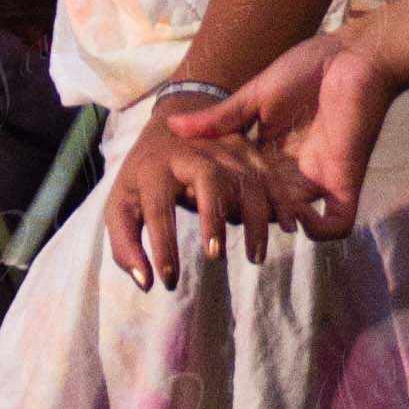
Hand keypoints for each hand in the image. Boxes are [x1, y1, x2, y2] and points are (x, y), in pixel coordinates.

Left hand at [105, 103, 287, 289]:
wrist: (169, 124)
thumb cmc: (143, 178)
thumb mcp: (121, 206)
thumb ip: (124, 246)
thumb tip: (146, 283)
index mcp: (153, 167)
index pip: (157, 208)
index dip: (162, 246)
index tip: (169, 281)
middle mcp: (190, 154)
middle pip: (208, 180)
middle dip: (213, 219)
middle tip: (215, 256)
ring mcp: (223, 148)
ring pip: (246, 180)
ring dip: (254, 219)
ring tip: (254, 256)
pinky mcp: (248, 149)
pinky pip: (270, 176)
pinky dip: (282, 201)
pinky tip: (288, 228)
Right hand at [172, 31, 396, 241]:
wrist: (354, 55)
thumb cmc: (308, 68)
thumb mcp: (254, 96)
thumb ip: (218, 119)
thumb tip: (168, 124)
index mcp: (268, 153)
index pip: (239, 186)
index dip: (219, 197)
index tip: (197, 196)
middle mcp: (290, 171)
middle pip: (261, 209)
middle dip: (242, 217)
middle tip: (222, 216)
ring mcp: (318, 178)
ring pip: (292, 222)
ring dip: (274, 225)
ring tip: (255, 217)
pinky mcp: (344, 180)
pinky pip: (336, 223)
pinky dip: (318, 229)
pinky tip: (298, 218)